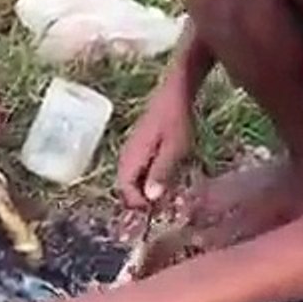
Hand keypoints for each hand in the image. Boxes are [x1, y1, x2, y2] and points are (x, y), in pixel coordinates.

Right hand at [116, 80, 193, 207]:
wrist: (174, 93)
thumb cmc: (176, 120)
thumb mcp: (175, 148)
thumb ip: (162, 172)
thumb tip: (150, 197)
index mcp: (131, 158)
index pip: (126, 192)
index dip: (142, 204)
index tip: (161, 208)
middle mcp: (126, 157)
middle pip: (127, 188)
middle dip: (143, 200)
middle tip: (166, 204)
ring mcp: (131, 152)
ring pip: (132, 180)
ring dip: (147, 190)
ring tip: (168, 194)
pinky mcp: (139, 148)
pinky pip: (138, 171)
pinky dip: (149, 179)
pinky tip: (167, 178)